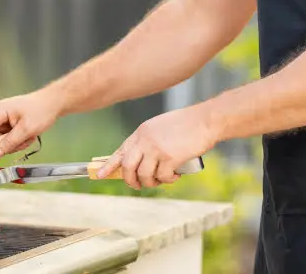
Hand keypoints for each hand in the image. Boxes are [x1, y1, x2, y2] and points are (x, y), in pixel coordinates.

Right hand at [0, 88, 64, 162]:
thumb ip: (9, 142)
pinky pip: (6, 140)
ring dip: (12, 145)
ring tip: (28, 138)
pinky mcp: (8, 125)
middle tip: (11, 148)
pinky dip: (17, 142)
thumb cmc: (40, 112)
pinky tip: (28, 137)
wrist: (53, 103)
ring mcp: (3, 120)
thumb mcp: (26, 129)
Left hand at [96, 106, 215, 189]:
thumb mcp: (160, 128)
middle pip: (127, 167)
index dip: (109, 165)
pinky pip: (162, 177)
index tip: (99, 175)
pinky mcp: (170, 157)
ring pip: (144, 175)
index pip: (120, 151)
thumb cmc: (187, 125)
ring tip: (162, 179)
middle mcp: (145, 140)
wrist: (205, 120)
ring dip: (152, 182)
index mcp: (141, 132)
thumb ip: (149, 141)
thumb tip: (140, 163)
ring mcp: (156, 148)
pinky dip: (168, 180)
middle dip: (130, 181)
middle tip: (138, 185)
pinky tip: (175, 176)